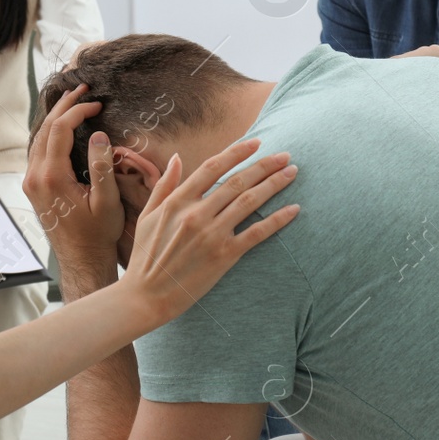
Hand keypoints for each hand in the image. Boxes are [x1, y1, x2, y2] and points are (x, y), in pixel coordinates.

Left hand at [23, 83, 123, 271]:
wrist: (81, 259)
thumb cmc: (98, 234)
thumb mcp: (107, 201)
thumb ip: (101, 166)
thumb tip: (97, 134)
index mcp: (51, 177)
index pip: (59, 129)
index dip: (77, 110)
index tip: (97, 103)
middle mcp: (35, 177)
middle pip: (44, 128)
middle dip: (63, 105)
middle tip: (82, 87)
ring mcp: (31, 182)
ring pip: (38, 138)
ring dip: (55, 116)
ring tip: (73, 100)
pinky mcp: (34, 186)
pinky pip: (38, 150)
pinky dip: (50, 132)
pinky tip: (63, 126)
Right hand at [117, 137, 299, 322]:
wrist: (146, 296)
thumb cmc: (146, 257)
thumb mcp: (148, 216)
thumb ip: (164, 186)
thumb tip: (178, 158)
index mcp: (177, 202)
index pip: (213, 168)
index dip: (237, 152)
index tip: (255, 143)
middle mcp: (196, 214)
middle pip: (237, 181)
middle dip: (265, 165)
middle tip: (285, 155)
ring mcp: (212, 235)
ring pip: (250, 201)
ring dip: (274, 184)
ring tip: (292, 172)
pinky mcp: (224, 256)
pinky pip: (257, 233)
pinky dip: (277, 219)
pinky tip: (293, 209)